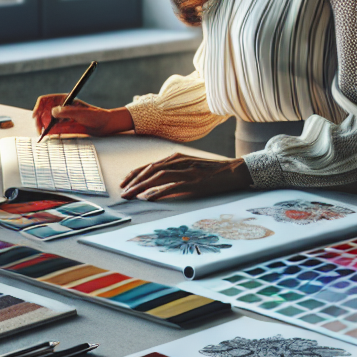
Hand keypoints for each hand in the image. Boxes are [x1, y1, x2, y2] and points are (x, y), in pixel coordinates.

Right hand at [31, 94, 133, 136]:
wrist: (106, 125)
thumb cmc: (96, 116)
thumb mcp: (81, 113)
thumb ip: (67, 112)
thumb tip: (52, 112)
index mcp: (64, 100)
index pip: (46, 100)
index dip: (38, 106)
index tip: (36, 116)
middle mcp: (62, 108)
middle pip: (44, 111)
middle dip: (39, 119)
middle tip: (39, 129)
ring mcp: (63, 118)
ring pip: (47, 121)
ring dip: (42, 127)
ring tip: (43, 134)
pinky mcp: (65, 126)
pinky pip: (53, 129)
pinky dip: (48, 132)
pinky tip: (47, 136)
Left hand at [120, 152, 251, 200]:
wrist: (233, 171)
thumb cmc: (211, 171)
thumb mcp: (189, 167)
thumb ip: (174, 172)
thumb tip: (156, 186)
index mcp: (176, 157)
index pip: (150, 165)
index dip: (135, 173)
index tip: (124, 182)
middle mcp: (179, 161)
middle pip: (150, 170)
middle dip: (134, 181)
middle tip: (123, 192)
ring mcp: (186, 171)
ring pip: (157, 176)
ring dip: (142, 186)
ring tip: (131, 195)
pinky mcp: (194, 182)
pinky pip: (172, 186)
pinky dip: (159, 192)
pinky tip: (149, 198)